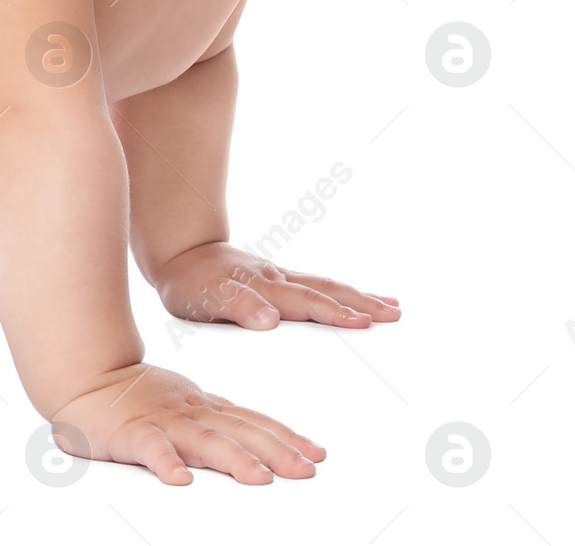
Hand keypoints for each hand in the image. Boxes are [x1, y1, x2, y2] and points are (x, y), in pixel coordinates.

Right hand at [49, 363, 324, 484]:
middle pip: (238, 432)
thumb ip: (217, 421)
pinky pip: (150, 449)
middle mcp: (189, 411)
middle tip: (306, 470)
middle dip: (275, 451)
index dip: (285, 437)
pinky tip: (179, 479)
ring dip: (233, 459)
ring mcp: (162, 421)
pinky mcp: (131, 433)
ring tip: (259, 479)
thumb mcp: (184, 403)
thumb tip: (260, 441)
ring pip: (203, 440)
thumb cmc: (134, 395)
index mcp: (203, 406)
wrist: (84, 376)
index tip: (316, 453)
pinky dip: (165, 462)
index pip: (252, 421)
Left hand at [154, 240, 400, 328]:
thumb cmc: (189, 283)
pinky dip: (341, 292)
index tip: (363, 321)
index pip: (304, 303)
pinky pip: (316, 286)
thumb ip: (236, 307)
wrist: (179, 254)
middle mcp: (277, 281)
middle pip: (324, 291)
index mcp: (262, 289)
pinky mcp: (279, 280)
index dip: (334, 313)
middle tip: (395, 314)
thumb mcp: (202, 298)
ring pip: (325, 286)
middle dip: (360, 303)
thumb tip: (270, 321)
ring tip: (392, 306)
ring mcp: (280, 278)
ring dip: (358, 296)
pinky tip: (357, 298)